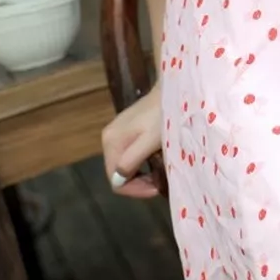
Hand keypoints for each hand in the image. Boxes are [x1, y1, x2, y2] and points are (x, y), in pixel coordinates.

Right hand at [101, 83, 162, 197]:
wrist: (172, 89)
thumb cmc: (164, 116)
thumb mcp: (150, 141)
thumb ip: (131, 160)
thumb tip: (117, 180)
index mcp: (111, 142)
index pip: (115, 181)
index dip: (134, 190)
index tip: (157, 188)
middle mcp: (108, 139)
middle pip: (117, 174)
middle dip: (138, 183)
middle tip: (160, 182)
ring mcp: (115, 133)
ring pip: (123, 166)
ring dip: (140, 175)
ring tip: (159, 172)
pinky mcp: (124, 130)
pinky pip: (128, 155)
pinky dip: (141, 163)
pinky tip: (154, 159)